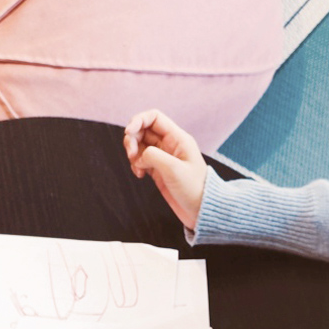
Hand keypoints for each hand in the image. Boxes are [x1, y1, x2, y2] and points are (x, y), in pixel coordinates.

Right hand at [123, 110, 206, 230]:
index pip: (154, 117)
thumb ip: (153, 155)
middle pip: (143, 130)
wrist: (201, 210)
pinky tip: (140, 175)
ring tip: (137, 167)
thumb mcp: (173, 169)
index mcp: (178, 138)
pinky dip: (136, 164)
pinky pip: (141, 159)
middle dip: (132, 139)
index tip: (128, 133)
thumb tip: (139, 155)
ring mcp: (163, 157)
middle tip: (131, 155)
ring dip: (132, 153)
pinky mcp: (158, 169)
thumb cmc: (193, 189)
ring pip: (140, 145)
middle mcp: (170, 144)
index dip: (138, 120)